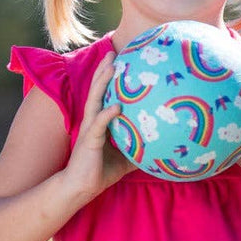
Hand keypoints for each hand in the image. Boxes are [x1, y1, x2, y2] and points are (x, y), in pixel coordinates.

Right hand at [64, 51, 135, 199]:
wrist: (80, 188)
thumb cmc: (100, 172)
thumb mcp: (124, 159)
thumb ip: (137, 149)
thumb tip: (159, 149)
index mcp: (99, 122)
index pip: (104, 95)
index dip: (109, 78)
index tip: (120, 61)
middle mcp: (92, 121)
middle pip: (97, 90)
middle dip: (104, 71)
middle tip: (112, 52)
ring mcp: (89, 130)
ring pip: (95, 100)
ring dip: (102, 83)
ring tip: (111, 67)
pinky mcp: (89, 142)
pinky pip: (99, 125)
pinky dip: (107, 114)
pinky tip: (117, 106)